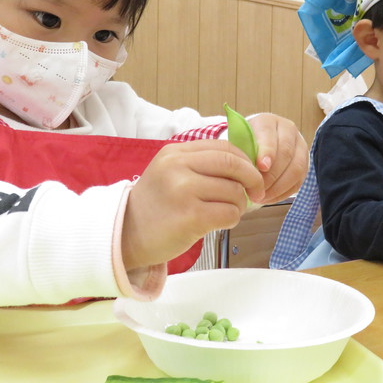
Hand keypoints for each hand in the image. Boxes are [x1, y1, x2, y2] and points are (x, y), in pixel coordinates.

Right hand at [121, 140, 263, 269]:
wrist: (126, 235)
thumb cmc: (156, 206)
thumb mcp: (171, 172)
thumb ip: (202, 164)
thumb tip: (247, 166)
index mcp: (176, 152)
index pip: (225, 148)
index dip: (246, 162)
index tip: (252, 176)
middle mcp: (178, 166)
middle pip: (234, 165)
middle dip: (252, 180)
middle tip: (256, 194)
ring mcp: (183, 191)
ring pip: (235, 192)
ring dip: (238, 205)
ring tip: (224, 212)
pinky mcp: (190, 217)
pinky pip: (230, 214)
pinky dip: (231, 220)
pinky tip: (217, 223)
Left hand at [247, 113, 307, 203]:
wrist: (256, 143)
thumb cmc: (244, 144)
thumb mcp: (239, 142)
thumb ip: (241, 151)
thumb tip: (244, 171)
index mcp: (268, 122)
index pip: (270, 135)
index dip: (267, 152)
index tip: (261, 167)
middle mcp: (288, 130)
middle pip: (286, 153)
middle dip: (272, 175)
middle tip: (257, 189)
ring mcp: (300, 146)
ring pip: (297, 168)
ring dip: (279, 186)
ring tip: (262, 197)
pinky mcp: (305, 163)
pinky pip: (299, 181)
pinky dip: (284, 192)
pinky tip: (269, 198)